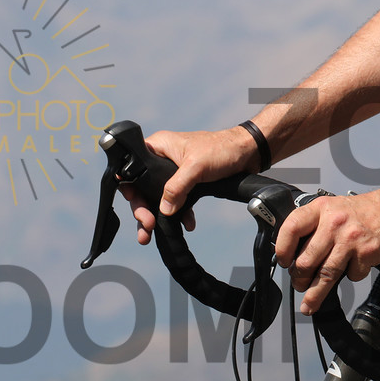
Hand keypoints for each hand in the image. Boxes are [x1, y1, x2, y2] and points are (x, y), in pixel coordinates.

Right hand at [119, 126, 258, 242]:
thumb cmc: (223, 149)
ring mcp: (175, 172)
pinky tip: (188, 224)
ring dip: (158, 216)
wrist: (249, 153)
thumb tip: (163, 210)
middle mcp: (163, 158)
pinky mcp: (188, 182)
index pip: (133, 168)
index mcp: (160, 146)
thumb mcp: (196, 167)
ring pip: (159, 197)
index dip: (130, 189)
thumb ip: (177, 187)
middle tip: (146, 227)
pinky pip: (177, 200)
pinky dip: (180, 213)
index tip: (135, 206)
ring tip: (153, 234)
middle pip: (143, 187)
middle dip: (143, 209)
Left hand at [274, 187, 379, 314]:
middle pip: (305, 260)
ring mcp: (351, 238)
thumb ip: (319, 226)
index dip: (282, 249)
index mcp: (323, 208)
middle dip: (299, 280)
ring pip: (325, 275)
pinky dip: (352, 276)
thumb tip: (299, 254)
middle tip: (300, 285)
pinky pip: (351, 275)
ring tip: (310, 304)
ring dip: (315, 294)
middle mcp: (334, 221)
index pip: (291, 228)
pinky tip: (356, 268)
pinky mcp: (367, 253)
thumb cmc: (372, 210)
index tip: (283, 261)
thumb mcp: (339, 207)